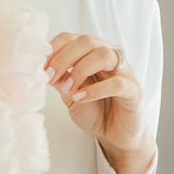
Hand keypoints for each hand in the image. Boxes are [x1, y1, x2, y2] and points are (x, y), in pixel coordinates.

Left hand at [44, 32, 152, 173]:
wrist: (115, 135)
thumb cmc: (95, 111)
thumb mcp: (69, 94)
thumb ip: (58, 79)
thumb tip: (39, 68)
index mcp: (92, 54)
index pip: (71, 38)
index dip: (53, 50)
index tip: (41, 68)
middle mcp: (110, 57)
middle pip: (87, 41)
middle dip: (64, 58)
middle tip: (51, 77)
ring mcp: (125, 72)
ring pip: (105, 54)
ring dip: (81, 70)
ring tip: (69, 89)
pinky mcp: (134, 91)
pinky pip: (118, 83)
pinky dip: (96, 90)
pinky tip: (81, 98)